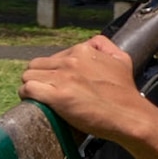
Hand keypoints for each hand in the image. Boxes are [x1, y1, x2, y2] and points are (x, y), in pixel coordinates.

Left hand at [19, 35, 150, 141]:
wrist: (129, 116)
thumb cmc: (125, 92)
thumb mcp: (121, 59)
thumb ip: (105, 46)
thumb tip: (91, 43)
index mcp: (83, 50)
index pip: (51, 57)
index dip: (51, 72)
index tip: (58, 84)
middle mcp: (71, 60)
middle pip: (35, 66)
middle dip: (39, 78)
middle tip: (46, 91)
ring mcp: (63, 77)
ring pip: (28, 76)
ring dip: (31, 87)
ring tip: (41, 98)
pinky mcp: (57, 96)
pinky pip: (28, 89)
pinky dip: (27, 96)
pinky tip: (34, 102)